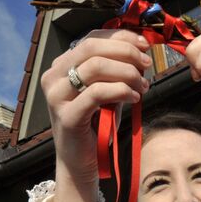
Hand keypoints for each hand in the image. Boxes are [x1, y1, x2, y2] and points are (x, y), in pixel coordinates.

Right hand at [40, 29, 151, 184]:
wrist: (80, 164)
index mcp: (61, 66)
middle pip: (92, 47)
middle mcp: (54, 77)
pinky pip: (97, 93)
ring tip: (143, 86)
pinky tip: (134, 98)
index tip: (145, 45)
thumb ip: (117, 71)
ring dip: (127, 73)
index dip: (121, 37)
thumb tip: (141, 51)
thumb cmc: (96, 127)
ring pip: (95, 67)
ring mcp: (56, 96)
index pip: (91, 38)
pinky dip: (121, 91)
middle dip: (126, 52)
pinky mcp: (67, 116)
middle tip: (146, 64)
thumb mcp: (107, 92)